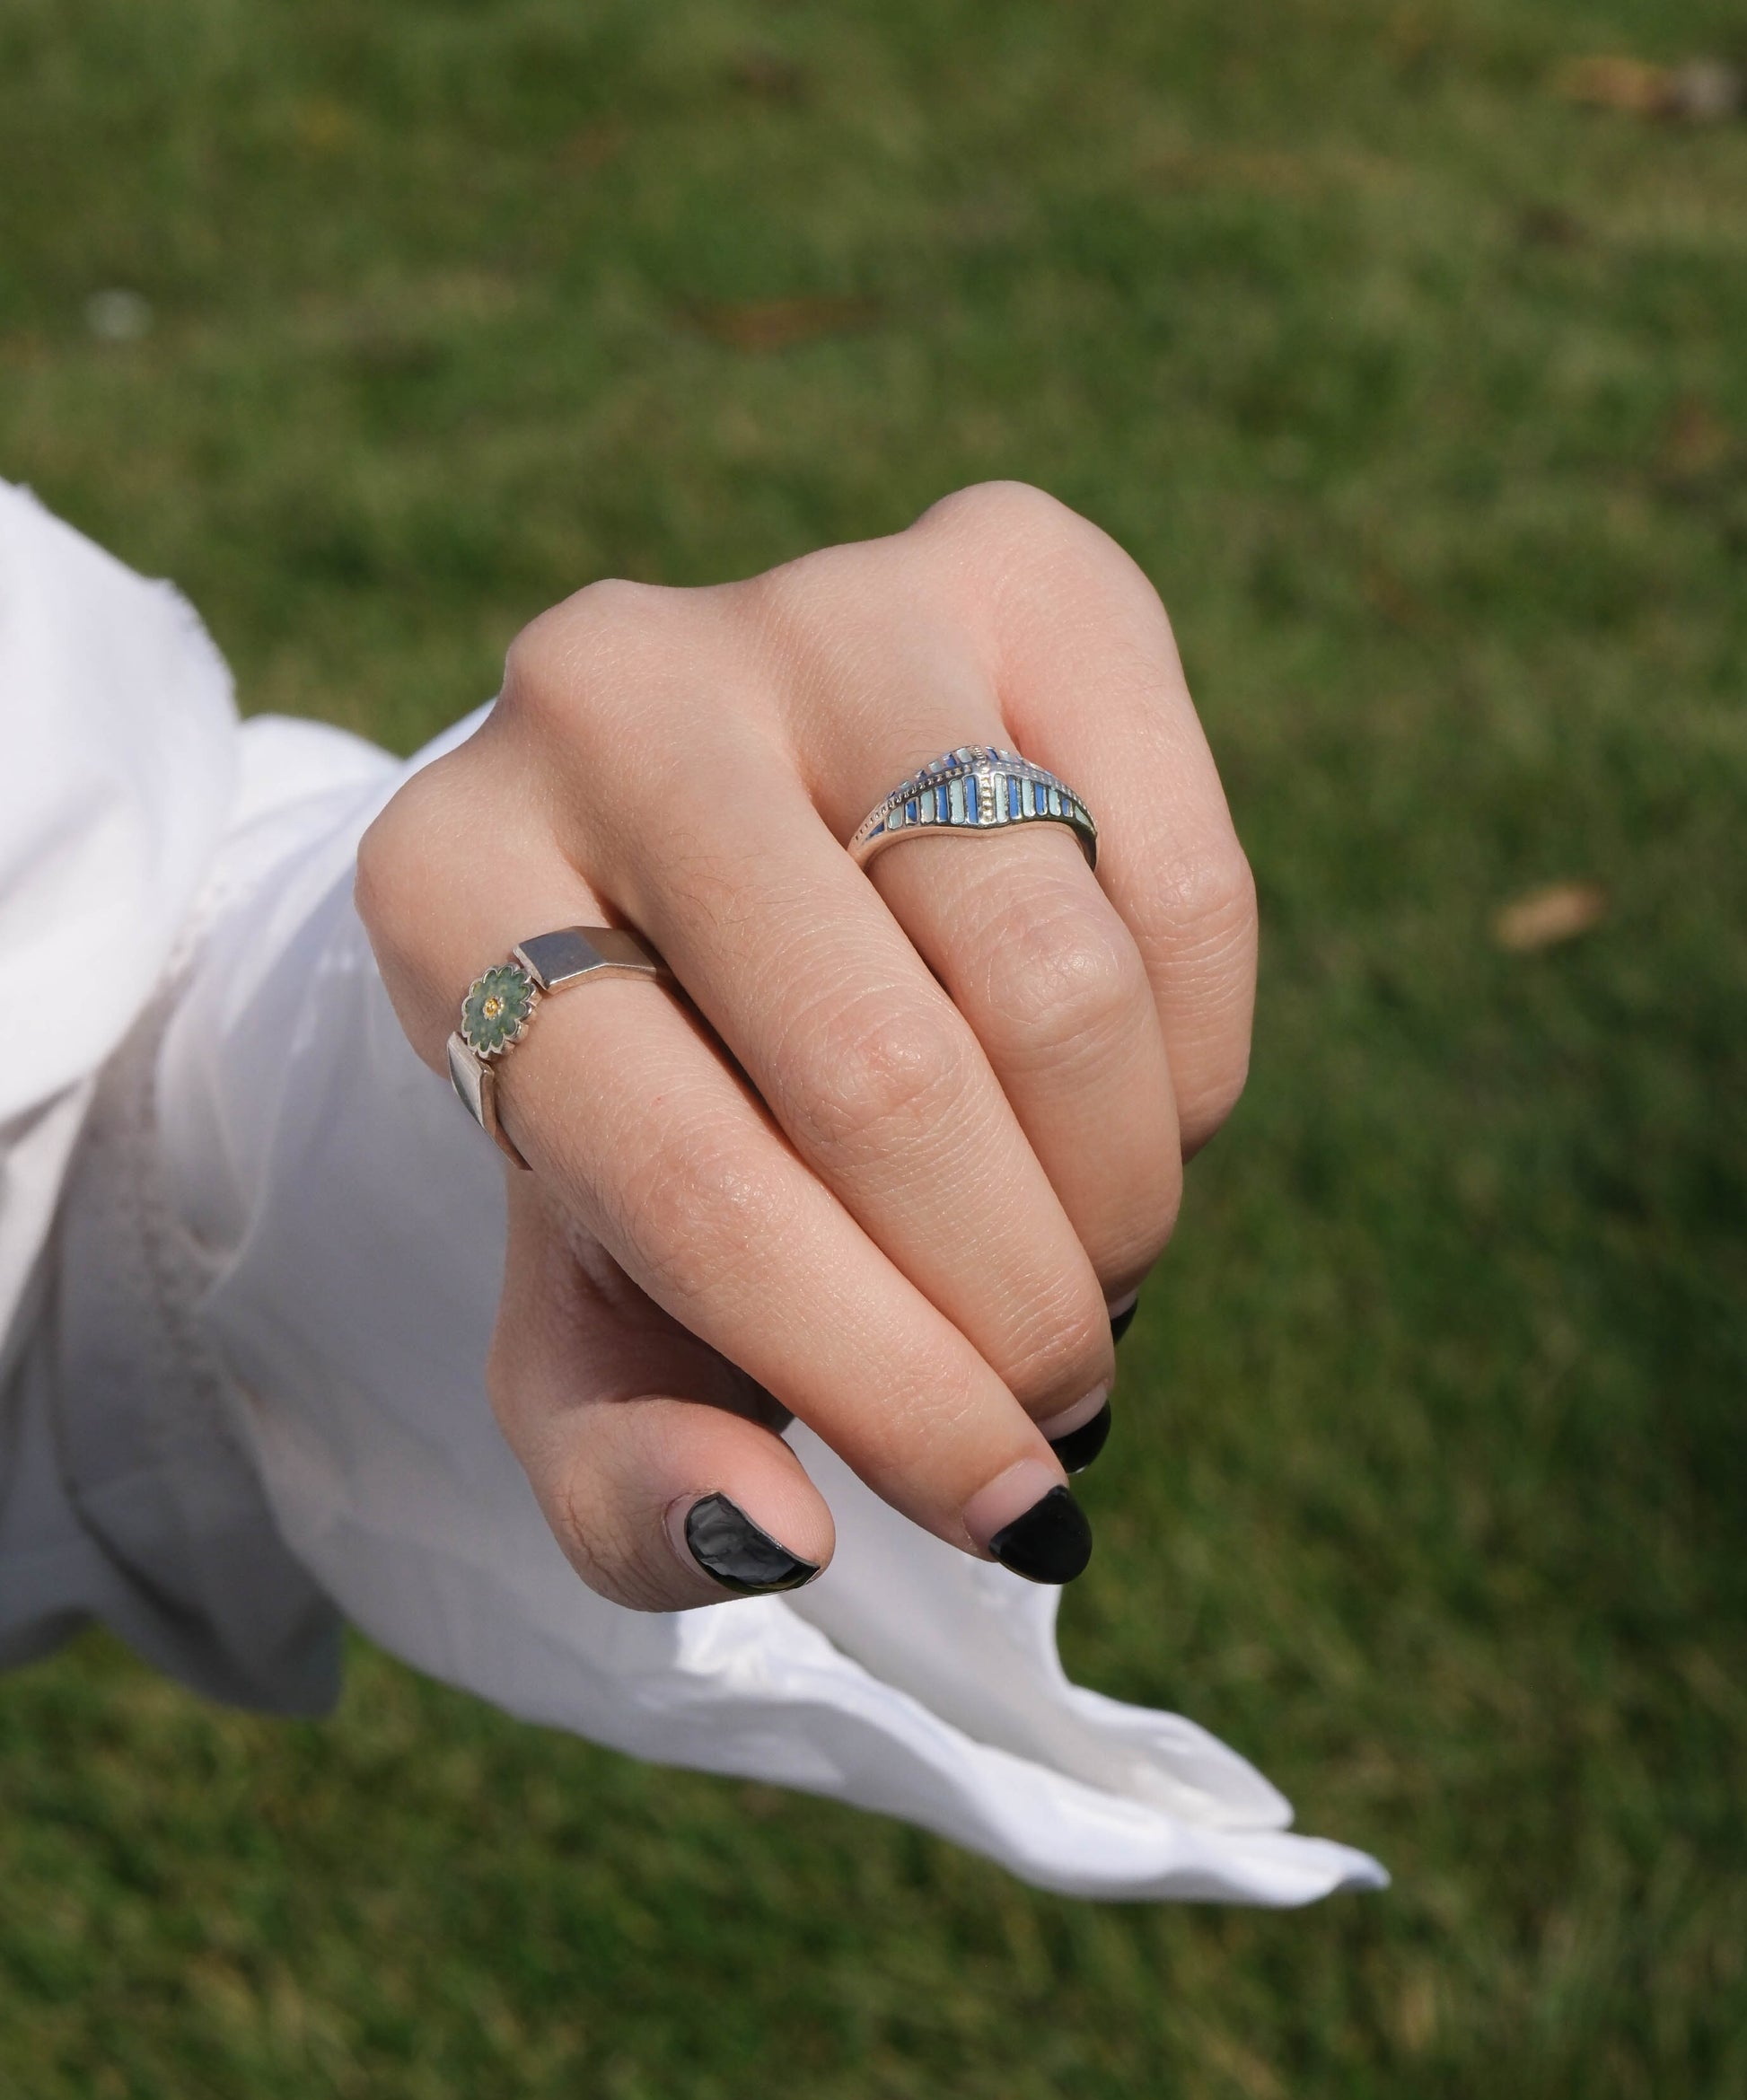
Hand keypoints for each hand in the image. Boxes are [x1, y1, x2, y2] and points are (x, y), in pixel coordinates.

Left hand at [355, 483, 1255, 1607]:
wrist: (728, 870)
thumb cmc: (661, 1128)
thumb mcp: (598, 1319)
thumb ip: (624, 1473)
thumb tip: (769, 1535)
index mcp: (446, 884)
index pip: (688, 1179)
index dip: (880, 1381)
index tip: (996, 1503)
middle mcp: (607, 691)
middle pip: (887, 1080)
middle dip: (1020, 1310)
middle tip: (1059, 1397)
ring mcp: (822, 603)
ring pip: (1057, 977)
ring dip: (1119, 1199)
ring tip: (1088, 1262)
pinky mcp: (1023, 564)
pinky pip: (1186, 869)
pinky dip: (1198, 1066)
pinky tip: (1134, 1115)